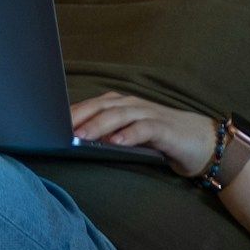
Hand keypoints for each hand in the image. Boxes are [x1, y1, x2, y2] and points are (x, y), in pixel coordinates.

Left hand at [68, 92, 218, 178]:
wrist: (200, 142)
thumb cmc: (158, 139)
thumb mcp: (126, 137)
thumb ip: (104, 136)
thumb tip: (72, 144)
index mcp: (120, 105)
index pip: (90, 105)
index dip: (70, 113)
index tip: (48, 123)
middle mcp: (132, 105)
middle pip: (101, 107)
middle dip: (79, 116)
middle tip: (59, 129)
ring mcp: (149, 114)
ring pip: (120, 115)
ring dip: (99, 124)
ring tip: (82, 136)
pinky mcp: (165, 129)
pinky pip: (144, 129)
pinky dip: (129, 135)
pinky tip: (116, 142)